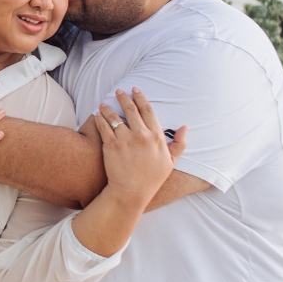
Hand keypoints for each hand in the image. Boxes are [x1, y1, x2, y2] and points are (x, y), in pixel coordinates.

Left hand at [95, 88, 188, 208]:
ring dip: (108, 108)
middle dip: (124, 97)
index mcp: (156, 137)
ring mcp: (126, 139)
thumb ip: (179, 143)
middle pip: (131, 109)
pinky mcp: (111, 145)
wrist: (132, 191)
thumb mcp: (171, 161)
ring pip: (115, 116)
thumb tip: (185, 127)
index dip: (141, 98)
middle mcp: (142, 135)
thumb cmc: (152, 178)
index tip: (135, 90)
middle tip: (119, 91)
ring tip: (104, 103)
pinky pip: (104, 127)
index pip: (148, 111)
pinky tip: (97, 114)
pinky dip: (100, 118)